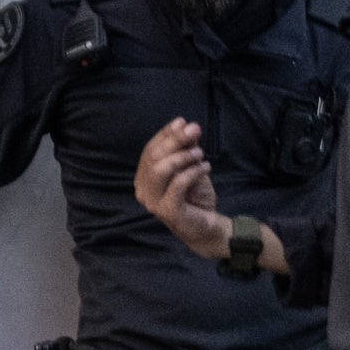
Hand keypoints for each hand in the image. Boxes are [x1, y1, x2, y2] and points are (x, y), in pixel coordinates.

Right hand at [135, 118, 230, 256]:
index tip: (182, 122)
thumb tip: (185, 126)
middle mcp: (143, 190)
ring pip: (160, 170)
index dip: (164, 135)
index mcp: (144, 179)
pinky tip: (206, 167)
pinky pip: (177, 185)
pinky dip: (193, 172)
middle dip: (174, 140)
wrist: (206, 227)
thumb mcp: (190, 168)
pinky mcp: (167, 211)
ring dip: (182, 156)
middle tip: (195, 130)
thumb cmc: (195, 198)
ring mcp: (153, 202)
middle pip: (153, 158)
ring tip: (200, 153)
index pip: (149, 151)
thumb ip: (185, 150)